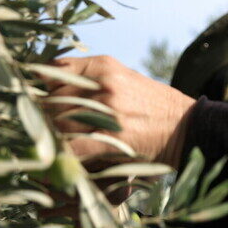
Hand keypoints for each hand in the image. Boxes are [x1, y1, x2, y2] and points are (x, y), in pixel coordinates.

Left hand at [41, 55, 195, 169]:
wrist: (188, 127)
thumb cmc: (153, 106)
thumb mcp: (125, 79)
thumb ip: (91, 79)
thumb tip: (49, 89)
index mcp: (105, 66)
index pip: (54, 71)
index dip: (43, 88)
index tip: (39, 101)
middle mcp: (103, 84)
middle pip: (52, 99)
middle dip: (45, 116)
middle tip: (45, 130)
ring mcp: (107, 111)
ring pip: (57, 123)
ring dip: (52, 137)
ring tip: (55, 146)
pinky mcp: (110, 139)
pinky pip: (70, 147)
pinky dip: (62, 155)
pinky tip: (63, 160)